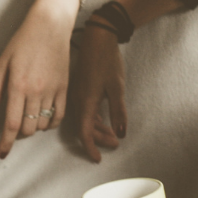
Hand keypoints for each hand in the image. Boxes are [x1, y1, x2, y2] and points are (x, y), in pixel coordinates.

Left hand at [0, 0, 72, 158]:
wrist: (50, 26)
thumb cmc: (23, 41)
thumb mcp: (2, 62)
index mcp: (17, 86)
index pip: (11, 124)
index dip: (6, 142)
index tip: (2, 153)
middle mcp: (36, 91)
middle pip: (28, 128)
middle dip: (19, 134)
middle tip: (13, 127)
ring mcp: (53, 90)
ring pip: (43, 124)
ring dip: (34, 128)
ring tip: (28, 118)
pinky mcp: (65, 88)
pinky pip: (60, 115)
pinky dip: (51, 122)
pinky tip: (43, 117)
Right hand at [74, 22, 126, 162]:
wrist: (97, 39)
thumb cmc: (106, 60)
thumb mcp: (116, 87)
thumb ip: (118, 112)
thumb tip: (120, 134)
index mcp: (84, 101)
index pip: (84, 132)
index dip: (90, 147)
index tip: (98, 159)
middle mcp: (77, 100)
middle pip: (84, 128)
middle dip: (99, 139)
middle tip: (115, 145)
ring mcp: (77, 95)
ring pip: (84, 120)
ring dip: (98, 129)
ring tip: (113, 135)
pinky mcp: (80, 90)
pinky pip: (84, 111)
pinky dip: (94, 120)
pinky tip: (105, 121)